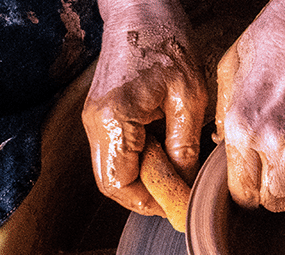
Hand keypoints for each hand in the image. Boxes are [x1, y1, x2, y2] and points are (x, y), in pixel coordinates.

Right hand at [83, 0, 205, 215]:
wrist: (140, 8)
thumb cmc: (166, 42)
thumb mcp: (188, 97)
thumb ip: (184, 145)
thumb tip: (185, 182)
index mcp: (114, 121)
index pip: (120, 185)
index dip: (149, 203)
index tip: (177, 205)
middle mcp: (96, 124)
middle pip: (112, 183)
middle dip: (146, 195)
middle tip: (179, 194)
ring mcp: (96, 119)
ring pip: (114, 169)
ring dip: (144, 178)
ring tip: (177, 171)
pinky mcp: (104, 113)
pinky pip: (119, 151)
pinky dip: (141, 161)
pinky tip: (168, 151)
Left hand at [215, 0, 284, 211]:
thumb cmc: (267, 46)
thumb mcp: (227, 76)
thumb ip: (223, 119)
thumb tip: (222, 149)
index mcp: (242, 129)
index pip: (242, 194)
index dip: (247, 194)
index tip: (252, 184)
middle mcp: (275, 142)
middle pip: (276, 202)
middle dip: (274, 195)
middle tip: (276, 176)